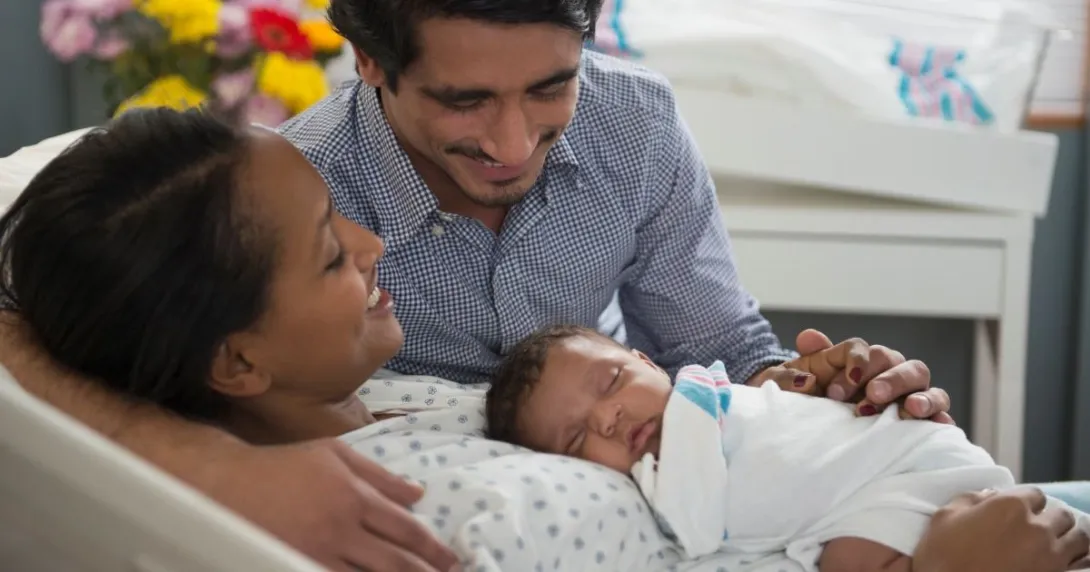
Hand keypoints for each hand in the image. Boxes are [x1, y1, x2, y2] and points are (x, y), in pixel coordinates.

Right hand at [205, 439, 458, 571]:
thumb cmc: (286, 466)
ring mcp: (317, 553)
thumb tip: (418, 493)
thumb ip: (380, 475)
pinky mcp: (294, 565)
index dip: (433, 548)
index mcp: (355, 497)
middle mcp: (341, 529)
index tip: (452, 560)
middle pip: (394, 563)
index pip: (405, 529)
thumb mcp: (336, 454)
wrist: (229, 484)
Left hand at [750, 329, 952, 422]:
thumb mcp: (791, 387)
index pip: (863, 350)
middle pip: (899, 362)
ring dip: (920, 395)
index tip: (834, 393)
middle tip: (871, 397)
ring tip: (909, 408)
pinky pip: (940, 415)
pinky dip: (941, 418)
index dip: (854, 365)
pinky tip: (938, 426)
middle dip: (888, 378)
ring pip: (925, 384)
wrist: (815, 437)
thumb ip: (796, 364)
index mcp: (857, 361)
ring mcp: (908, 395)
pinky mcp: (922, 421)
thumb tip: (807, 338)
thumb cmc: (808, 407)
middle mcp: (887, 373)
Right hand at [913, 487, 1088, 571]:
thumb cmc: (944, 558)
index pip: (1035, 494)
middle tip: (1036, 528)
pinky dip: (1074, 560)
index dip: (1026, 502)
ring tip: (1054, 545)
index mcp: (1010, 506)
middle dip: (1050, 519)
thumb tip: (988, 496)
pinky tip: (1060, 561)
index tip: (1017, 511)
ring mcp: (1051, 555)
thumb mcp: (944, 517)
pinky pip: (1079, 563)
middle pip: (1061, 515)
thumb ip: (969, 499)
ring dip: (1067, 538)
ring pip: (1078, 538)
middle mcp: (1037, 527)